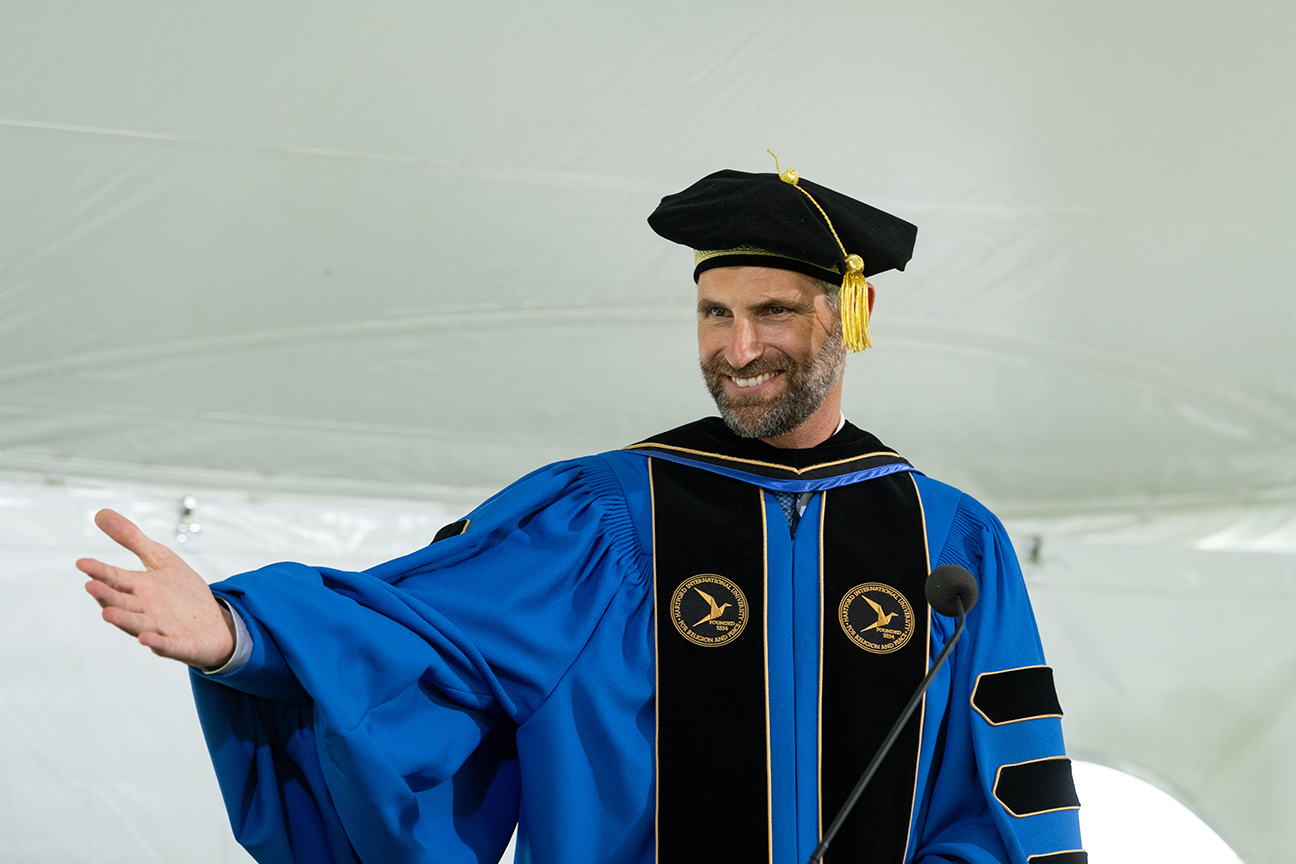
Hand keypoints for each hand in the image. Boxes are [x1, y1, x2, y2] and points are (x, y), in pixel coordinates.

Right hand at [78, 509, 235, 668]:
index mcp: (138, 588)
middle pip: (121, 602)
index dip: (100, 571)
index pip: (115, 578)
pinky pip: (166, 646)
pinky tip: (147, 640)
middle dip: (106, 596)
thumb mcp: (160, 559)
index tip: (82, 562)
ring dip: (123, 620)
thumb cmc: (181, 592)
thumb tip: (101, 513)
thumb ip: (132, 539)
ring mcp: (159, 629)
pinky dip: (157, 643)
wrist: (212, 622)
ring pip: (137, 625)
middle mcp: (144, 610)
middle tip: (90, 586)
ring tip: (106, 614)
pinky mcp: (178, 645)